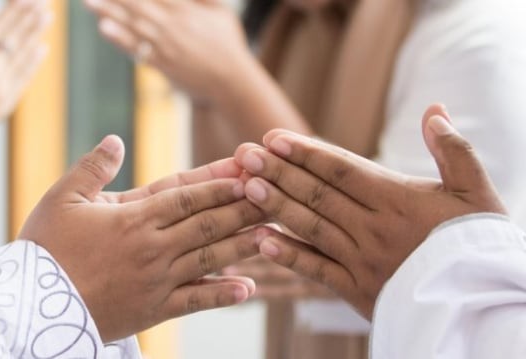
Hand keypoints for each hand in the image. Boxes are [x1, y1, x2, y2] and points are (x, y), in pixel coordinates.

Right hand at [0, 0, 49, 181]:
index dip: (12, 11)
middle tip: (44, 4)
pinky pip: (25, 77)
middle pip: (14, 38)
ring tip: (47, 18)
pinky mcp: (8, 100)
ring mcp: (1, 85)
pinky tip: (43, 48)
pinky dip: (35, 62)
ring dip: (36, 34)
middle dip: (29, 18)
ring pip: (23, 55)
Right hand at [20, 135, 268, 341]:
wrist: (29, 306)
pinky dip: (222, 295)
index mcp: (132, 218)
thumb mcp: (61, 198)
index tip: (249, 174)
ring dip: (244, 246)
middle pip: (208, 225)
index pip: (187, 197)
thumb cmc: (43, 249)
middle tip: (277, 197)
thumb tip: (116, 140)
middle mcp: (152, 248)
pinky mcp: (154, 310)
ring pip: (210, 260)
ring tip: (274, 233)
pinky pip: (195, 301)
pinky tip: (249, 288)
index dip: (221, 184)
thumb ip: (92, 167)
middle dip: (244, 209)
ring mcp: (157, 281)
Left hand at [84, 0, 252, 102]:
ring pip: (133, 23)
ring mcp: (167, 44)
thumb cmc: (229, 47)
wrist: (232, 83)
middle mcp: (174, 24)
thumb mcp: (222, 14)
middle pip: (138, 3)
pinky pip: (137, 48)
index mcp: (187, 9)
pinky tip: (104, 27)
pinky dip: (120, 38)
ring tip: (88, 2)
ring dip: (109, 11)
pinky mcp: (163, 63)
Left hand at [235, 104, 506, 317]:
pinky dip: (289, 256)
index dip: (306, 153)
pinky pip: (318, 271)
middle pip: (318, 195)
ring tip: (246, 186)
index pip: (342, 171)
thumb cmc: (477, 243)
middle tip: (244, 155)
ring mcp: (363, 262)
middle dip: (279, 172)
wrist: (483, 306)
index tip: (273, 137)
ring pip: (312, 228)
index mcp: (399, 201)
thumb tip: (435, 111)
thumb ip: (455, 151)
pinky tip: (261, 241)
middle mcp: (374, 230)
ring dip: (277, 206)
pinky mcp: (358, 292)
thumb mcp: (477, 192)